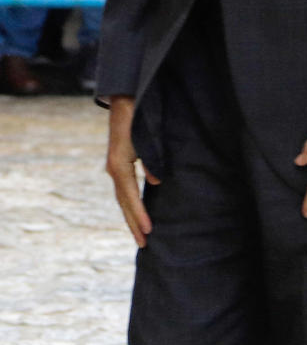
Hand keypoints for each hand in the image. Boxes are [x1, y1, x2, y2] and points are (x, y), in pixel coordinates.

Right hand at [106, 96, 159, 248]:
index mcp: (119, 164)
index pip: (130, 196)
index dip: (140, 214)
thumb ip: (152, 159)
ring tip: (140, 235)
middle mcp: (114, 169)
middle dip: (133, 224)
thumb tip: (156, 181)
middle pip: (123, 203)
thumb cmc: (140, 117)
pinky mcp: (119, 164)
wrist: (126, 100)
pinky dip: (130, 205)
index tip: (149, 230)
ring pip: (122, 198)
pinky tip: (137, 213)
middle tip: (144, 245)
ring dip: (131, 217)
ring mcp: (114, 167)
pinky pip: (124, 190)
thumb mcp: (148, 138)